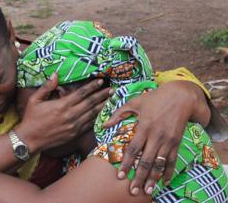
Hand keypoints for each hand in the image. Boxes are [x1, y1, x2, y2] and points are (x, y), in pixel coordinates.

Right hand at [17, 73, 112, 152]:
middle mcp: (70, 115)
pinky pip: (89, 125)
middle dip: (102, 95)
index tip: (100, 80)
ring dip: (102, 106)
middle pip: (90, 103)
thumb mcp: (34, 100)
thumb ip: (46, 87)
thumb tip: (55, 74)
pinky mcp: (74, 134)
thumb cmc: (31, 118)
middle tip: (112, 89)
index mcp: (62, 105)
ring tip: (111, 100)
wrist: (30, 139)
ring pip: (92, 114)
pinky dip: (97, 118)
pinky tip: (102, 114)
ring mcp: (74, 126)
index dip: (92, 86)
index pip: (81, 93)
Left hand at [103, 80, 210, 194]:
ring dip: (154, 178)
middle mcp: (156, 135)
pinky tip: (164, 182)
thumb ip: (119, 114)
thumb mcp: (135, 102)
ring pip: (159, 163)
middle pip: (146, 160)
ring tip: (147, 191)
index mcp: (144, 126)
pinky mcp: (177, 142)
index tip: (120, 175)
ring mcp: (168, 140)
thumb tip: (104, 125)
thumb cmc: (155, 98)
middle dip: (139, 177)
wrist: (181, 96)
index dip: (127, 163)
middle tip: (133, 190)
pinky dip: (168, 171)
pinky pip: (172, 160)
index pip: (133, 149)